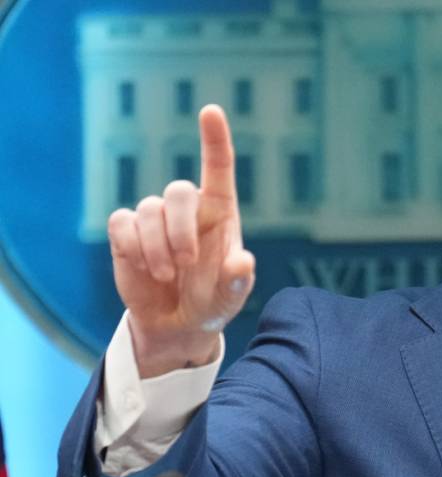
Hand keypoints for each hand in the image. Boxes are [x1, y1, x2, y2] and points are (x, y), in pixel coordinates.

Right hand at [107, 105, 254, 377]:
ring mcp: (156, 218)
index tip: (211, 111)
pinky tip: (144, 269)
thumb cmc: (212, 303)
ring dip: (156, 248)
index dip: (215, 139)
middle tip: (185, 264)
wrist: (177, 323)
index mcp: (221, 213)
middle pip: (177, 192)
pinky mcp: (127, 231)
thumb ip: (237, 281)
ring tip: (166, 276)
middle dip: (179, 229)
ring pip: (148, 210)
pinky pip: (122, 223)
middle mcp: (188, 210)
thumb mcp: (230, 298)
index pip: (218, 168)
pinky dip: (132, 248)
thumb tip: (242, 262)